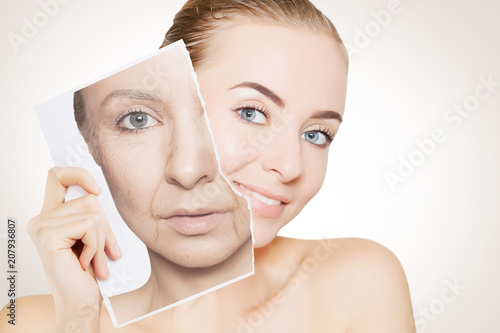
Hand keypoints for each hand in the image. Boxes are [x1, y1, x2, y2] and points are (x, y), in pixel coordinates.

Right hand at [28, 167, 121, 332]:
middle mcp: (41, 218)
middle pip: (89, 199)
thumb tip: (99, 192)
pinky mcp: (47, 235)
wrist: (81, 303)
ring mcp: (41, 226)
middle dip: (106, 226)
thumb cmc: (90, 272)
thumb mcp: (94, 235)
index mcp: (51, 215)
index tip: (97, 190)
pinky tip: (85, 263)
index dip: (78, 174)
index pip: (57, 176)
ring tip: (94, 260)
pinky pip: (88, 226)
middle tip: (106, 252)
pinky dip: (96, 246)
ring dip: (102, 240)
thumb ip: (93, 213)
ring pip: (93, 213)